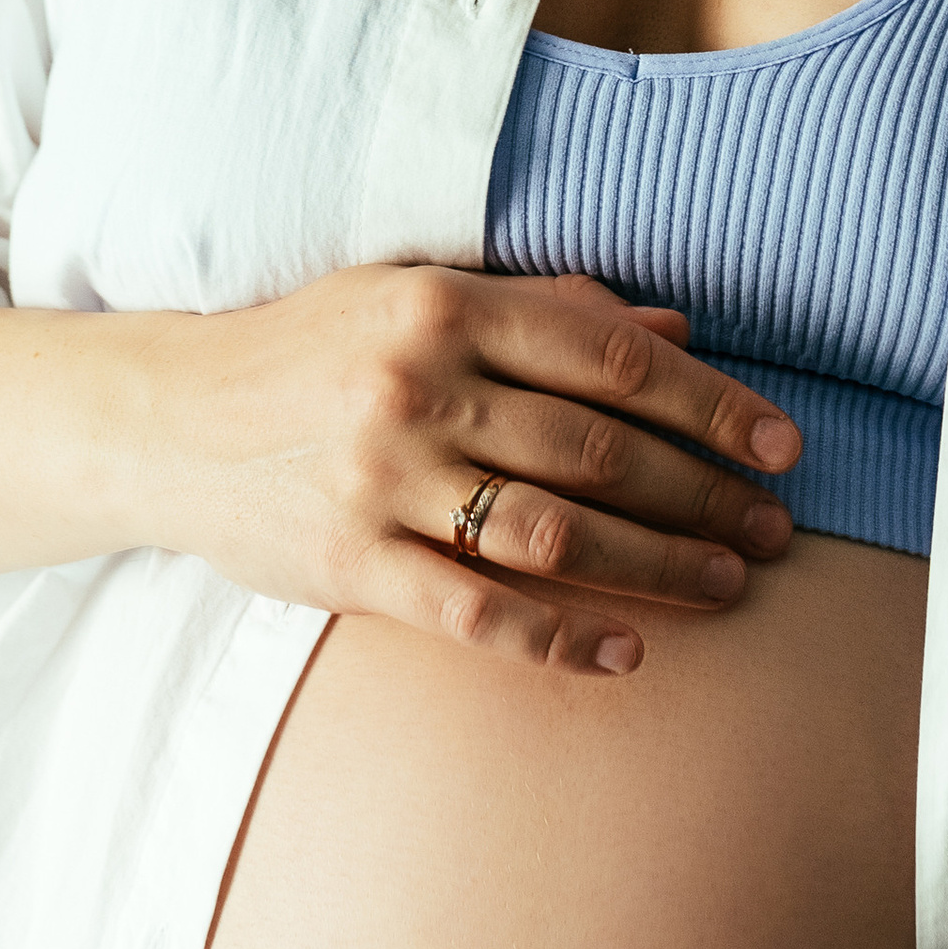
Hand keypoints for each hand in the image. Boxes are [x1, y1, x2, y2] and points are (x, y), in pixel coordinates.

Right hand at [173, 265, 800, 674]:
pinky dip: (559, 635)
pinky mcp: (348, 563)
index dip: (710, 406)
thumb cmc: (312, 351)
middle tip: (775, 531)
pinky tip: (627, 651)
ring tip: (727, 587)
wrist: (166, 418)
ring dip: (658, 566)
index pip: (609, 359)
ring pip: (554, 531)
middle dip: (705, 496)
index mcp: (442, 306)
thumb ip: (545, 310)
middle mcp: (417, 386)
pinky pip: (474, 610)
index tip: (781, 444)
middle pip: (598, 450)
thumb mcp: (416, 297)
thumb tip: (676, 335)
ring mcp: (381, 478)